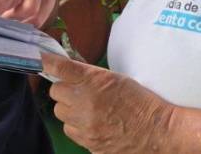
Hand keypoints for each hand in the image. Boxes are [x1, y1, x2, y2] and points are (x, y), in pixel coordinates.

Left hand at [43, 53, 172, 152]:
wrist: (157, 132)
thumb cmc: (142, 102)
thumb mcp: (118, 79)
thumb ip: (90, 75)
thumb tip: (69, 70)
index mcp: (95, 82)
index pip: (61, 67)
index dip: (48, 62)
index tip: (42, 59)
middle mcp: (85, 102)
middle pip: (55, 91)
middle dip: (65, 89)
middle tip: (79, 90)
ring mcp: (85, 124)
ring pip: (60, 112)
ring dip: (69, 108)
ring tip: (87, 108)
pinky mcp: (87, 141)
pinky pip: (69, 129)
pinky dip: (76, 125)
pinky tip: (91, 122)